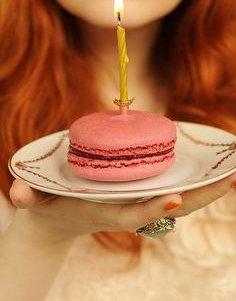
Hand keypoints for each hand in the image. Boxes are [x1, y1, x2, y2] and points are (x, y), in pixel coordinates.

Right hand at [9, 173, 235, 238]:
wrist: (57, 221)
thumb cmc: (49, 206)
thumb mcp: (36, 200)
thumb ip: (27, 197)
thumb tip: (17, 196)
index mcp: (103, 211)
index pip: (129, 215)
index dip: (150, 209)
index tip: (175, 199)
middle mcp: (125, 209)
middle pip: (167, 208)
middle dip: (199, 197)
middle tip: (232, 178)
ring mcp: (134, 204)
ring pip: (176, 200)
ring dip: (203, 189)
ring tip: (232, 170)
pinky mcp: (137, 196)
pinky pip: (169, 190)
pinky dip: (191, 182)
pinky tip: (209, 169)